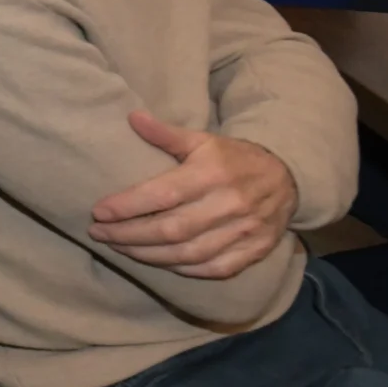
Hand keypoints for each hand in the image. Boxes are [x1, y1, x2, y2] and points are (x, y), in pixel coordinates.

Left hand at [89, 111, 297, 278]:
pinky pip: (214, 269)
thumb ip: (167, 134)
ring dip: (148, 255)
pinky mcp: (254, 252)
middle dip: (129, 235)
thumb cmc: (234, 158)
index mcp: (213, 173)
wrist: (289, 178)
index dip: (128, 206)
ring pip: (189, 253)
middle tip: (98, 233)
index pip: (163, 195)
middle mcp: (229, 204)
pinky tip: (157, 263)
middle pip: (171, 229)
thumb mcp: (203, 140)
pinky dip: (182, 269)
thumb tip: (133, 117)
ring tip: (118, 248)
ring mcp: (244, 232)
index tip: (98, 211)